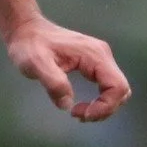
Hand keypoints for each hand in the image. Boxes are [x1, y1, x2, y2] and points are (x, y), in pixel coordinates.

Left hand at [6, 17, 131, 121]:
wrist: (26, 30)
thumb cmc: (29, 45)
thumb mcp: (36, 64)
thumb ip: (53, 83)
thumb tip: (67, 105)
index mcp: (94, 55)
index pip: (117, 86)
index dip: (105, 106)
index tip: (80, 114)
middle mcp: (102, 55)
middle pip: (121, 89)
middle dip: (104, 108)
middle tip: (78, 115)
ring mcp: (100, 58)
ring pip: (116, 89)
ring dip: (103, 106)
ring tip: (79, 112)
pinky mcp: (94, 62)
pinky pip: (107, 85)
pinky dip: (100, 99)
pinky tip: (82, 105)